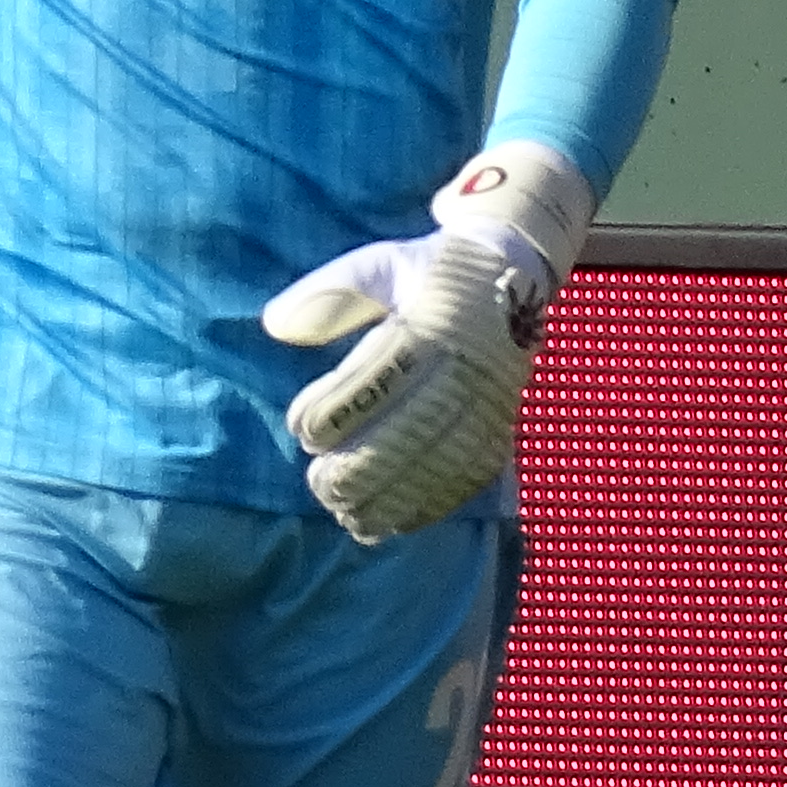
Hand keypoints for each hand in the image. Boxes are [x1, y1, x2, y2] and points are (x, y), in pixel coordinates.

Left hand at [260, 139, 596, 543]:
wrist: (513, 276)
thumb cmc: (431, 274)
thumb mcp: (380, 266)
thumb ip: (328, 294)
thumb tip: (273, 325)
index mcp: (434, 324)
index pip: (380, 376)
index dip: (336, 410)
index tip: (301, 426)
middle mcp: (466, 369)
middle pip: (411, 432)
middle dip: (360, 467)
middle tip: (319, 483)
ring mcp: (489, 404)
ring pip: (439, 465)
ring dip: (390, 498)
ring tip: (347, 513)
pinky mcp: (501, 430)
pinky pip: (466, 479)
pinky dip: (426, 507)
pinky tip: (389, 520)